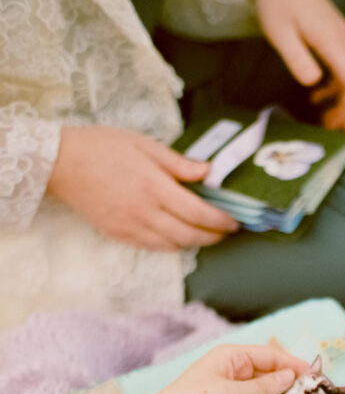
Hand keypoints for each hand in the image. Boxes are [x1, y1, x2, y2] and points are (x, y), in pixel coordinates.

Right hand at [47, 126, 239, 250]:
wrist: (61, 163)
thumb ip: (179, 164)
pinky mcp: (120, 235)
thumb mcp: (144, 145)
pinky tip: (179, 235)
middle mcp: (145, 212)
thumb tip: (208, 172)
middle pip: (190, 235)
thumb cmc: (103, 147)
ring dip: (194, 242)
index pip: (198, 213)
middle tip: (225, 231)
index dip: (220, 221)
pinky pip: (154, 247)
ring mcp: (131, 227)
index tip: (234, 221)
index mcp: (154, 186)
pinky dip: (172, 245)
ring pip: (174, 246)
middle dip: (213, 236)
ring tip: (206, 233)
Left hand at [143, 343, 308, 393]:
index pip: (269, 355)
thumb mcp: (230, 393)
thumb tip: (290, 376)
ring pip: (264, 391)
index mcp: (231, 356)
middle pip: (269, 372)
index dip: (292, 363)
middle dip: (288, 382)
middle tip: (310, 393)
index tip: (313, 374)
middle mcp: (233, 370)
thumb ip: (263, 387)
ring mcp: (232, 391)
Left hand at [255, 0, 344, 134]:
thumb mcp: (280, 31)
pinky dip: (335, 89)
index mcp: (333, 41)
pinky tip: (317, 98)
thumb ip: (297, 58)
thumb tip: (314, 84)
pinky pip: (344, 70)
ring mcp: (342, 41)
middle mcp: (344, 42)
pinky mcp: (336, 41)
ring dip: (342, 102)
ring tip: (325, 121)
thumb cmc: (279, 0)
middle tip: (335, 134)